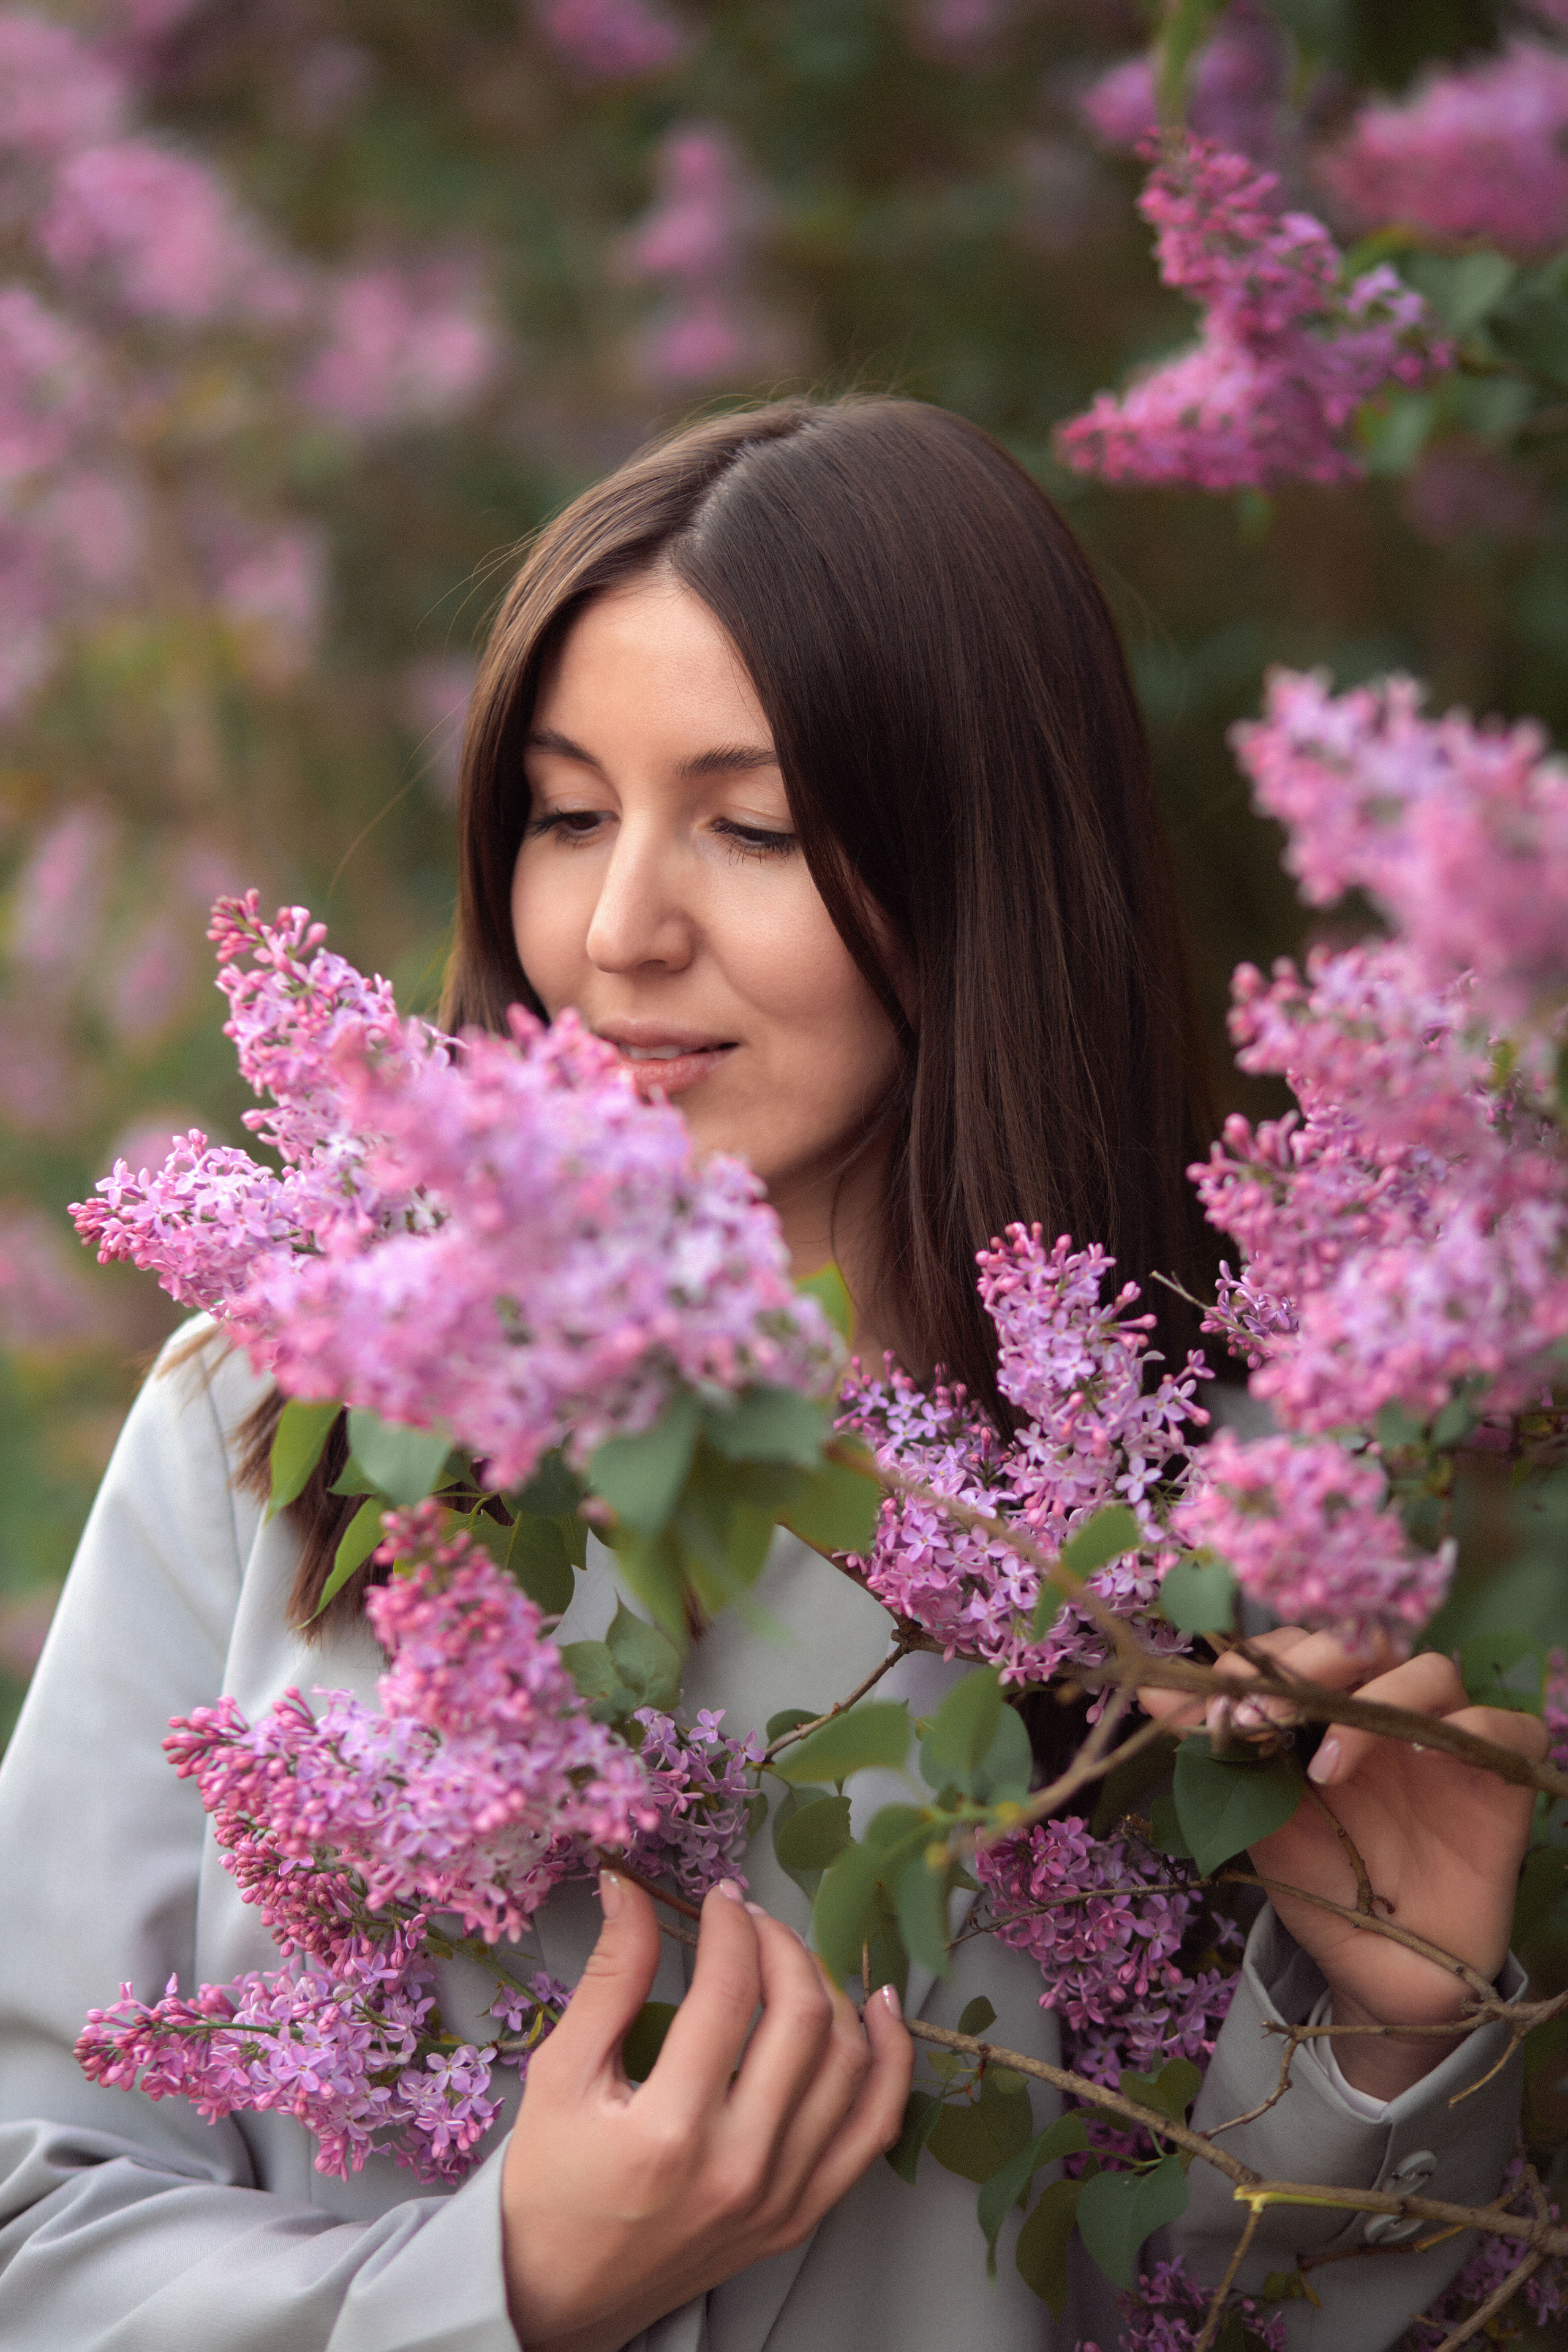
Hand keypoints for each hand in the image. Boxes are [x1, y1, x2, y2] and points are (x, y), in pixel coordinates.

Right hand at [500, 1871, 912, 2351]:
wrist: (557, 2295)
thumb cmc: (550, 2187)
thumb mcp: (560, 2073)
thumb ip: (608, 1977)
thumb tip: (630, 1887)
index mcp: (670, 2132)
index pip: (729, 1993)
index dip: (731, 1926)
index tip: (719, 1898)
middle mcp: (738, 2167)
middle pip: (801, 2020)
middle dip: (782, 1945)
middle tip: (752, 1919)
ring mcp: (779, 2197)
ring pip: (848, 2065)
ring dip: (831, 1989)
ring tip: (794, 1954)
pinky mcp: (800, 2215)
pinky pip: (872, 2129)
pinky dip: (889, 2062)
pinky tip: (879, 2009)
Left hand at [1141, 1629, 1546, 2099]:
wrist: (1382, 1974)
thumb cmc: (1324, 1887)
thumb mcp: (1262, 1822)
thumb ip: (1220, 1757)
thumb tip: (1147, 1695)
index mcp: (1330, 1709)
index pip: (1298, 1647)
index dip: (1256, 1662)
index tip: (1215, 1703)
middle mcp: (1389, 1710)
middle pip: (1365, 1641)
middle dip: (1308, 1664)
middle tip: (1265, 1717)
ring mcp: (1447, 1740)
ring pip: (1431, 1670)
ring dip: (1375, 1699)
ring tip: (1330, 1766)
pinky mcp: (1500, 1779)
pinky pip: (1506, 1726)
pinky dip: (1468, 1726)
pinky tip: (1420, 1752)